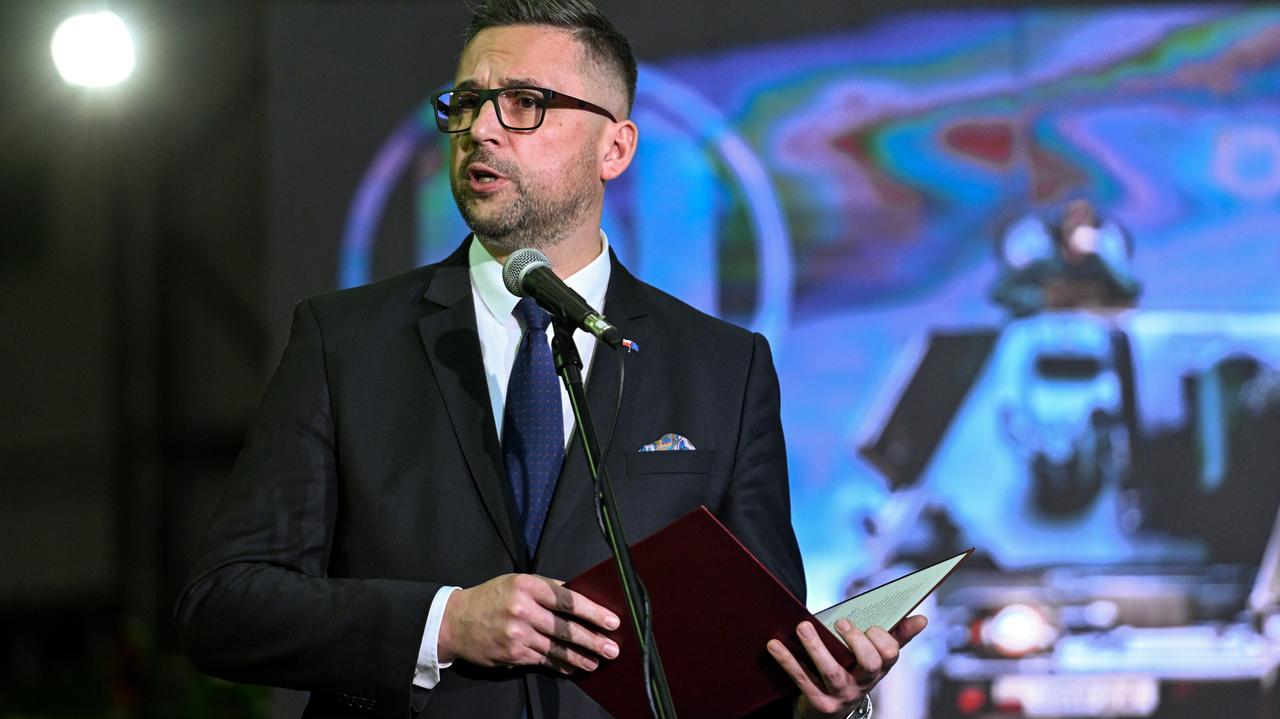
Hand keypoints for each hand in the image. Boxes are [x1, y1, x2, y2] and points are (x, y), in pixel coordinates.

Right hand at [438, 573, 621, 673]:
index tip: (612, 621)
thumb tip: (580, 595)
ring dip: (580, 657)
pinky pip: (543, 661)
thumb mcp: (517, 582)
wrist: (455, 622)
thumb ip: (548, 588)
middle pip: (565, 628)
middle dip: (593, 640)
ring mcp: (517, 635)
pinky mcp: (513, 655)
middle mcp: (522, 610)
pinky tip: (572, 667)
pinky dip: (559, 665)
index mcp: (527, 586)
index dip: (593, 612)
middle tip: (612, 648)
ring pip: (556, 649)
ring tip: (597, 661)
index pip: (568, 600)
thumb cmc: (491, 598)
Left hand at [767, 615, 926, 717]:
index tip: (870, 624)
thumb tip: (923, 618)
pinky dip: (787, 662)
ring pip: (832, 673)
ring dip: (816, 648)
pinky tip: (774, 645)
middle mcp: (863, 683)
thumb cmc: (854, 672)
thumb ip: (896, 636)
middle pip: (868, 664)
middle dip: (856, 642)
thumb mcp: (876, 657)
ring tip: (802, 627)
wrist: (830, 713)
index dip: (882, 639)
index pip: (889, 654)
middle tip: (840, 622)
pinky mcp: (818, 702)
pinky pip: (802, 680)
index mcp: (878, 668)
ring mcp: (841, 695)